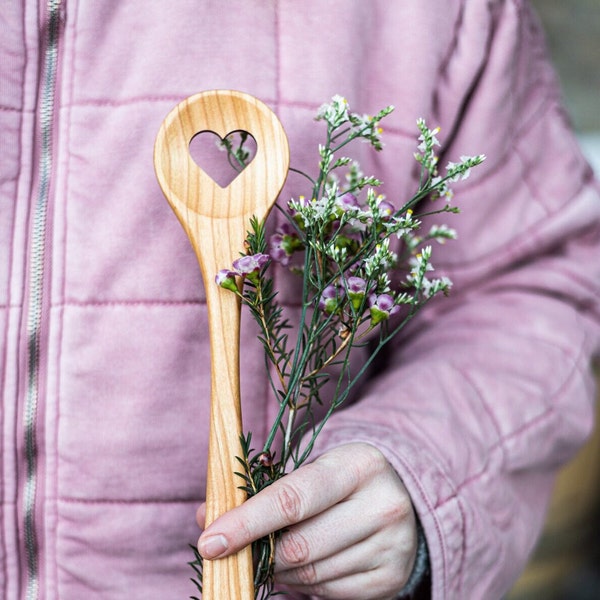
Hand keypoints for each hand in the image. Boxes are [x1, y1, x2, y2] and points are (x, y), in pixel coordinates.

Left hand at [196, 442, 417, 598]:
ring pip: (310, 575)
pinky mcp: (391, 578)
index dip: (246, 523)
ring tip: (274, 555)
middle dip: (258, 553)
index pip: (292, 500)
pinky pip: (328, 594)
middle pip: (298, 546)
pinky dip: (304, 585)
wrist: (401, 496)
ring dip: (279, 571)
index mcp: (358, 465)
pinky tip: (303, 565)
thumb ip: (261, 490)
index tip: (209, 541)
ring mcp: (391, 546)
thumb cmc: (342, 480)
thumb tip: (207, 517)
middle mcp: (381, 505)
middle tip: (234, 551)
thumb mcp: (311, 470)